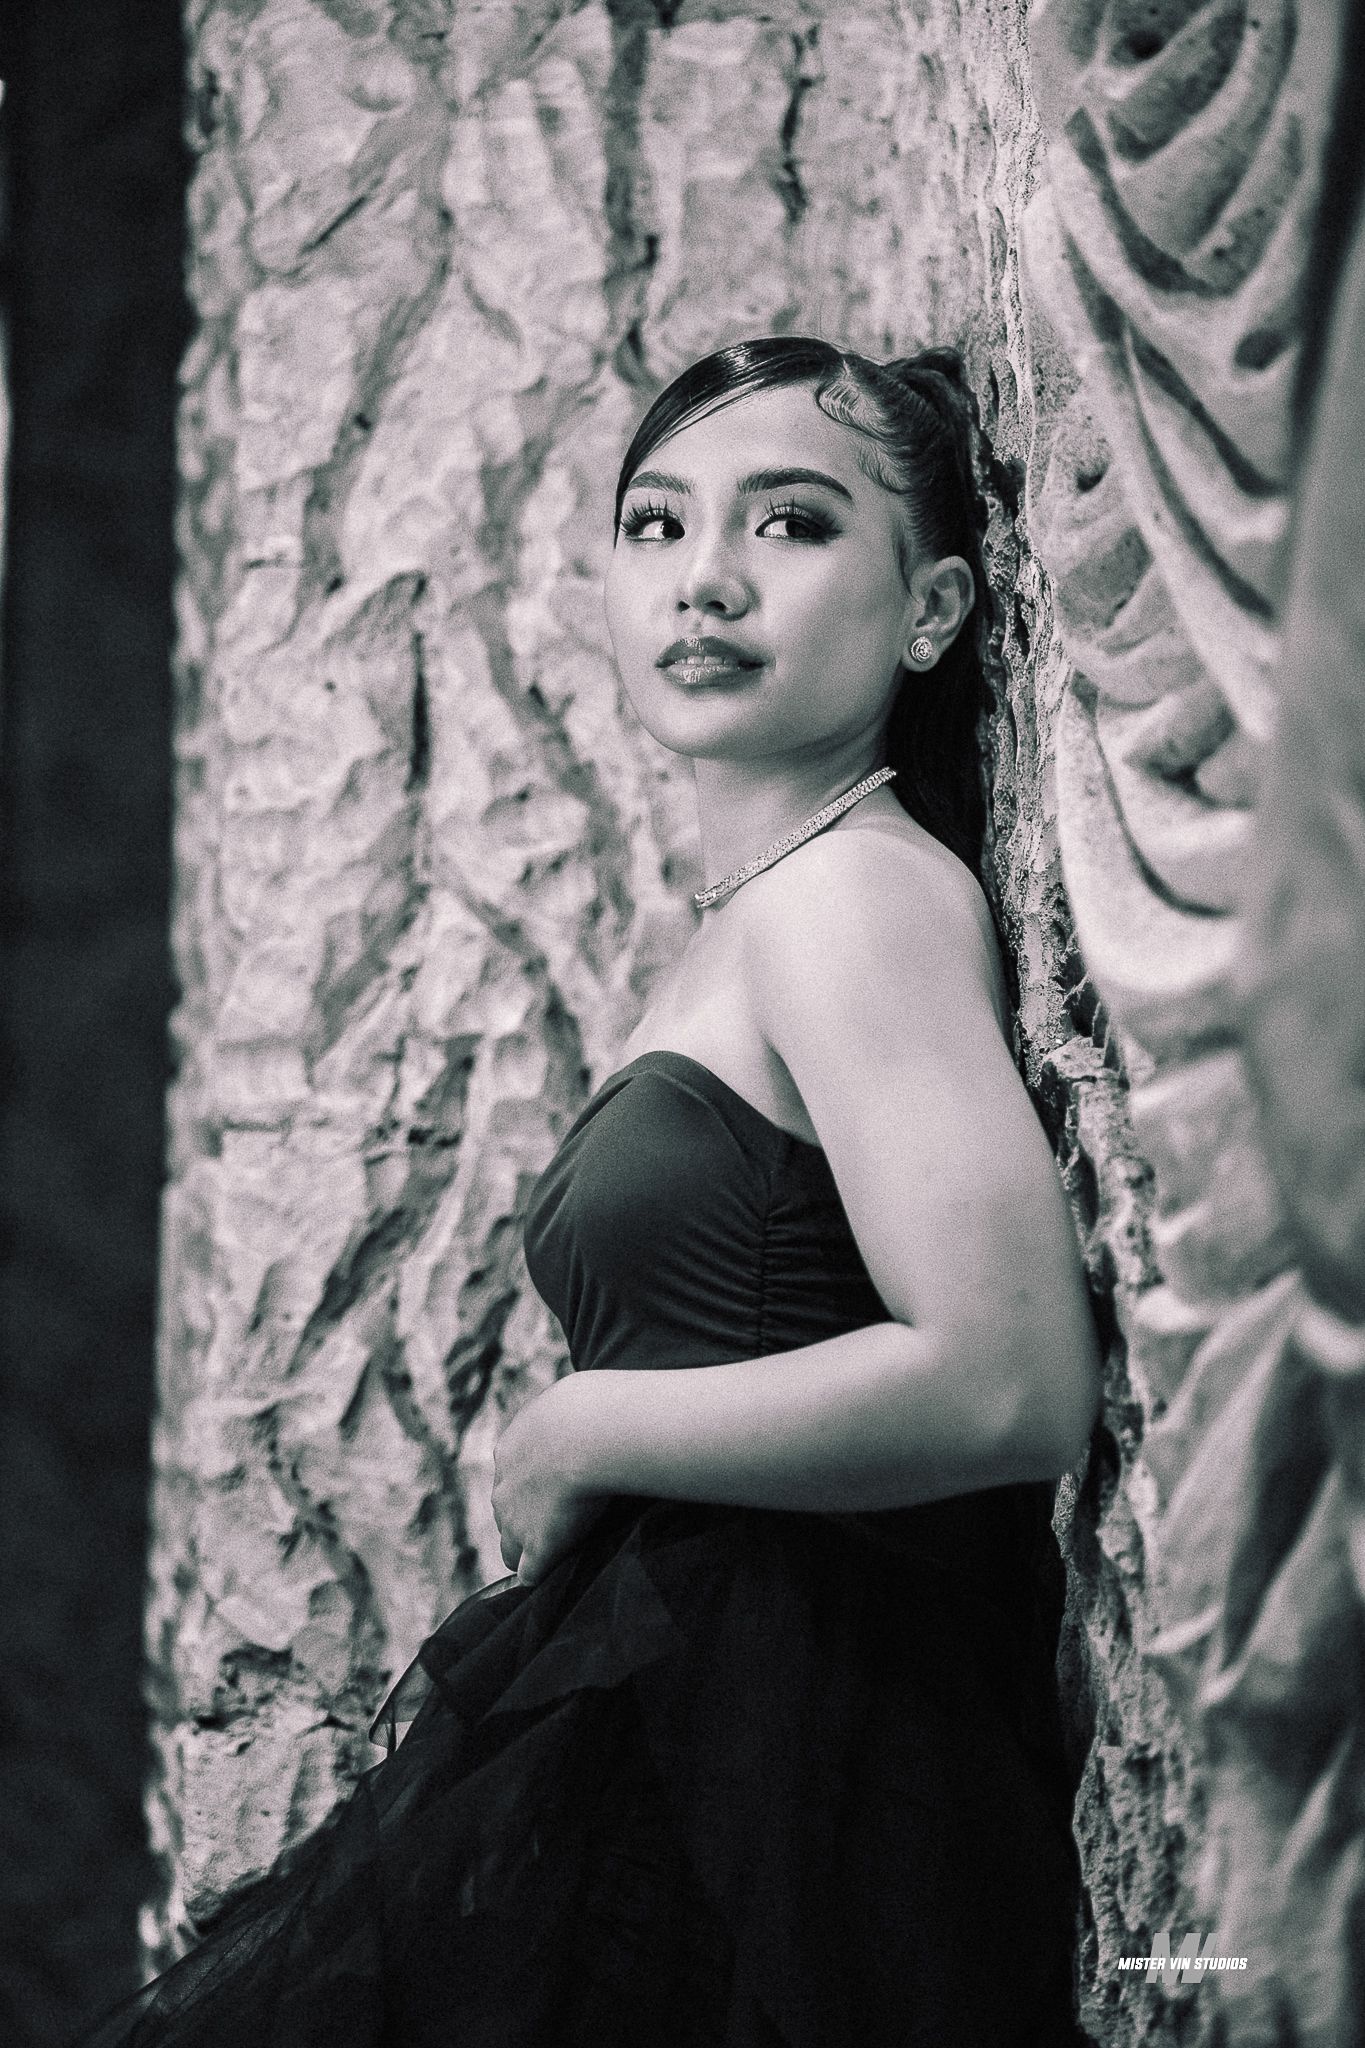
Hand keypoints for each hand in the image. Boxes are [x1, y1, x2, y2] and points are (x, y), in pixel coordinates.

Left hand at [492, 1375, 608, 1586]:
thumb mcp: (573, 1397)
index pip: (514, 1476)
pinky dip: (541, 1572)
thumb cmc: (592, 1408)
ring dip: (529, 1549)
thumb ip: (572, 1409)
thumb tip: (595, 1399)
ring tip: (556, 1554)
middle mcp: (504, 1487)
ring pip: (511, 1546)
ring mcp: (516, 1521)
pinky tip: (555, 1573)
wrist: (590, 1434)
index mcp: (511, 1450)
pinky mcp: (537, 1547)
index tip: (560, 1485)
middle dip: (527, 1517)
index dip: (535, 1484)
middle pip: (507, 1512)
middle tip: (561, 1519)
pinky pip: (529, 1572)